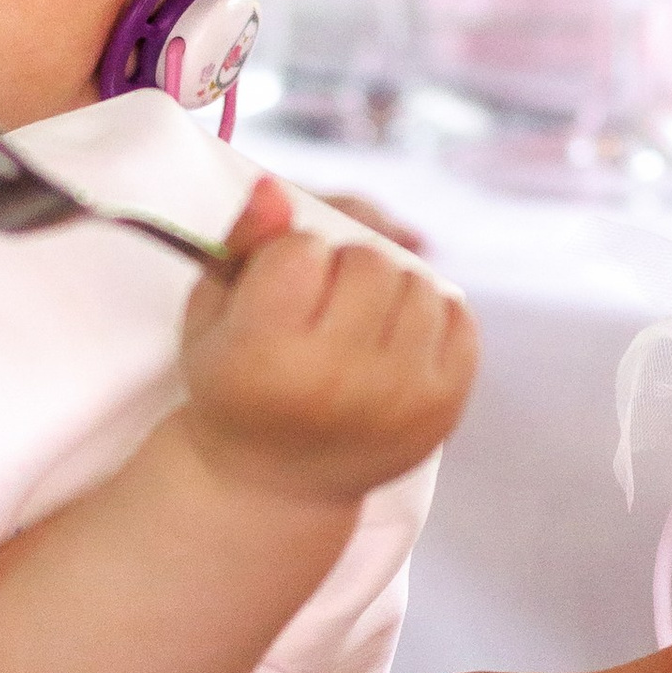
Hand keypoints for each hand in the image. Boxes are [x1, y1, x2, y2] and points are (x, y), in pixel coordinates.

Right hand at [180, 198, 476, 503]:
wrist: (277, 482)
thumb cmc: (237, 384)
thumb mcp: (212, 315)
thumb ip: (242, 243)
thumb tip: (276, 190)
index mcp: (264, 357)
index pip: (303, 249)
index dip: (290, 258)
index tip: (280, 293)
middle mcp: (335, 382)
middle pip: (367, 260)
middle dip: (344, 268)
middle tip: (322, 309)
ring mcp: (398, 399)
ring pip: (418, 282)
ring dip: (389, 288)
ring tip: (358, 325)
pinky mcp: (444, 408)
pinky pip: (459, 315)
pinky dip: (431, 315)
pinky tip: (394, 342)